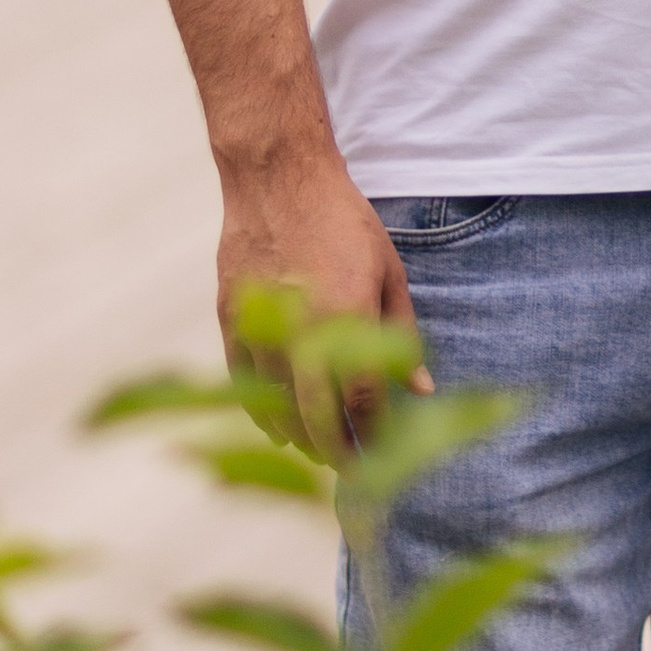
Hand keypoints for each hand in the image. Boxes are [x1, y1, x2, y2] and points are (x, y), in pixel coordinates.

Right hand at [215, 143, 428, 451]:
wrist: (277, 178)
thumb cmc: (344, 222)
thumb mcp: (389, 272)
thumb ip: (403, 334)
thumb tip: (421, 389)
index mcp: (346, 318)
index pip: (363, 400)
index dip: (374, 434)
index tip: (384, 453)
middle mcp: (300, 330)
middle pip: (317, 416)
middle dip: (337, 451)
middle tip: (352, 471)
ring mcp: (258, 326)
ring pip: (276, 404)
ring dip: (299, 436)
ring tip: (319, 451)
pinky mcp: (230, 318)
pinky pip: (242, 382)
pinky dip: (260, 411)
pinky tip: (278, 428)